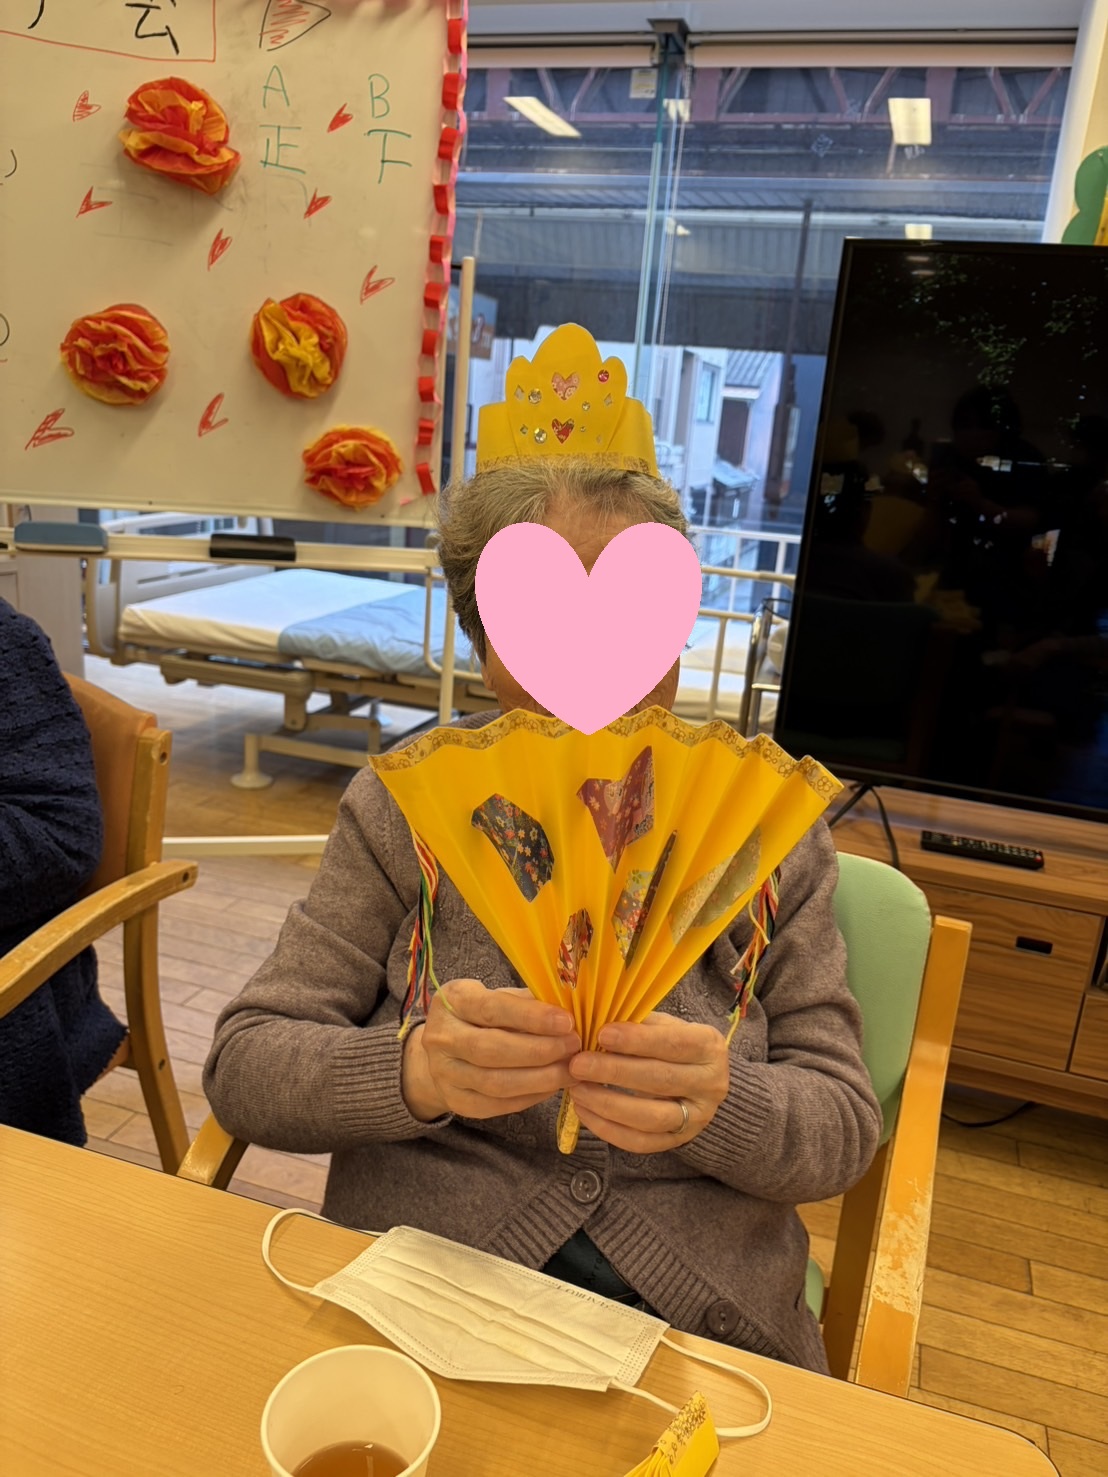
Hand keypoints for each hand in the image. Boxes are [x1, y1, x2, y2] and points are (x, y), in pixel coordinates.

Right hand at [401, 979, 580, 1121]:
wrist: (445, 1050)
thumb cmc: (482, 1017)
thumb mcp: (498, 997)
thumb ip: (527, 1002)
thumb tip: (568, 1010)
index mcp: (452, 1001)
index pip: (491, 1009)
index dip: (531, 1017)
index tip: (566, 1021)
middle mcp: (441, 1037)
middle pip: (493, 1049)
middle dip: (540, 1050)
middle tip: (573, 1046)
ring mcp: (445, 1073)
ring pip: (496, 1083)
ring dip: (540, 1078)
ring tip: (570, 1070)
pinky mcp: (456, 1101)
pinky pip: (497, 1104)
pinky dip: (530, 1097)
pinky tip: (552, 1086)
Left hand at [567, 1014, 728, 1153]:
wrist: (695, 1076)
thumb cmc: (670, 1042)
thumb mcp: (662, 1025)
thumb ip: (637, 1024)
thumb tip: (596, 1023)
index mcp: (709, 1047)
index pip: (674, 1043)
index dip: (638, 1040)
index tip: (603, 1034)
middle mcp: (711, 1084)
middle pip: (660, 1081)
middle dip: (615, 1072)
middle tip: (578, 1064)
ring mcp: (697, 1117)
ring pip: (650, 1118)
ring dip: (608, 1104)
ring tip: (577, 1088)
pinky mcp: (678, 1141)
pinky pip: (640, 1142)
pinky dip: (608, 1128)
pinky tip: (584, 1110)